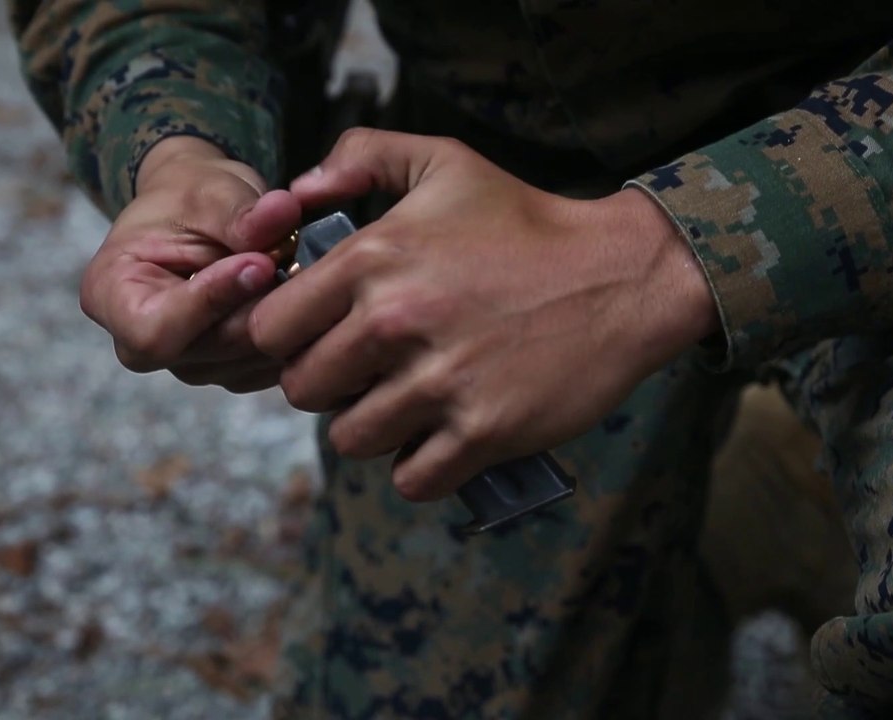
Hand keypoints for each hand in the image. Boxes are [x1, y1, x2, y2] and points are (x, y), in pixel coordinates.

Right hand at [80, 137, 301, 392]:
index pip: (156, 328)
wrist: (204, 213)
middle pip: (210, 350)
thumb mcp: (211, 190)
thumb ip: (240, 211)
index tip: (259, 263)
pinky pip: (270, 365)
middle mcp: (142, 345)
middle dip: (259, 306)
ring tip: (302, 270)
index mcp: (110, 297)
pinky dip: (294, 332)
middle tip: (299, 263)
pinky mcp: (230, 371)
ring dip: (283, 318)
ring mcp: (189, 364)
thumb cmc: (192, 198)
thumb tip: (281, 214)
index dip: (211, 301)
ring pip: (247, 360)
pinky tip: (304, 296)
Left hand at [249, 129, 717, 499]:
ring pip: (350, 440)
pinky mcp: (484, 431)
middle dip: (329, 385)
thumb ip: (360, 156)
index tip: (321, 336)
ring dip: (372, 428)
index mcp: (371, 259)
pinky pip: (412, 480)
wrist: (621, 275)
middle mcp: (394, 322)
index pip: (270, 327)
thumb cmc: (525, 220)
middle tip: (368, 372)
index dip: (289, 337)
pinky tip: (439, 440)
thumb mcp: (444, 162)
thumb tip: (295, 191)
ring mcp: (440, 382)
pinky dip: (421, 468)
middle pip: (303, 390)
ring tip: (405, 405)